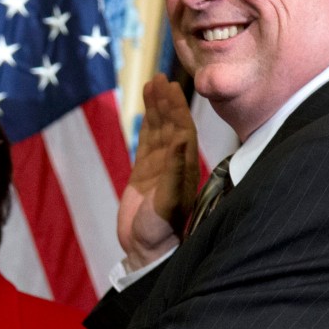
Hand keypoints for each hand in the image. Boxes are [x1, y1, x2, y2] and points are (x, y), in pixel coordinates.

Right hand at [117, 73, 199, 269]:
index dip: (177, 107)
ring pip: (158, 130)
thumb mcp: (168, 201)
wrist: (146, 251)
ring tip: (152, 83)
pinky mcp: (144, 173)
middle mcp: (175, 163)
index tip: (171, 86)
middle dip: (166, 101)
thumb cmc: (161, 230)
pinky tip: (146, 109)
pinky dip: (146, 124)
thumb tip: (180, 138)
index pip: (182, 129)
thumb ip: (173, 170)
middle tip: (161, 77)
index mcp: (184, 167)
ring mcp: (159, 167)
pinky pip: (146, 142)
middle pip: (171, 124)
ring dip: (156, 108)